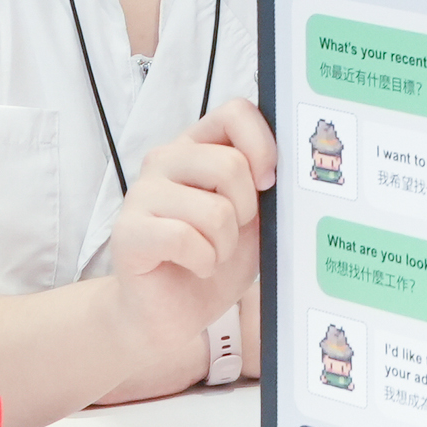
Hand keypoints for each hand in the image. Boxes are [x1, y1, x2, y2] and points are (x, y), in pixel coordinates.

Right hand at [102, 98, 275, 364]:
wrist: (172, 314)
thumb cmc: (215, 260)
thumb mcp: (255, 220)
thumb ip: (267, 188)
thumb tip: (298, 170)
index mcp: (199, 146)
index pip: (236, 112)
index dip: (262, 145)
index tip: (269, 183)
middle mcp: (166, 159)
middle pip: (230, 165)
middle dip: (246, 210)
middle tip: (233, 232)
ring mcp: (141, 193)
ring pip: (214, 209)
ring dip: (225, 244)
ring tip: (211, 253)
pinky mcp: (127, 231)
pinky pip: (184, 238)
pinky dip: (204, 261)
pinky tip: (194, 266)